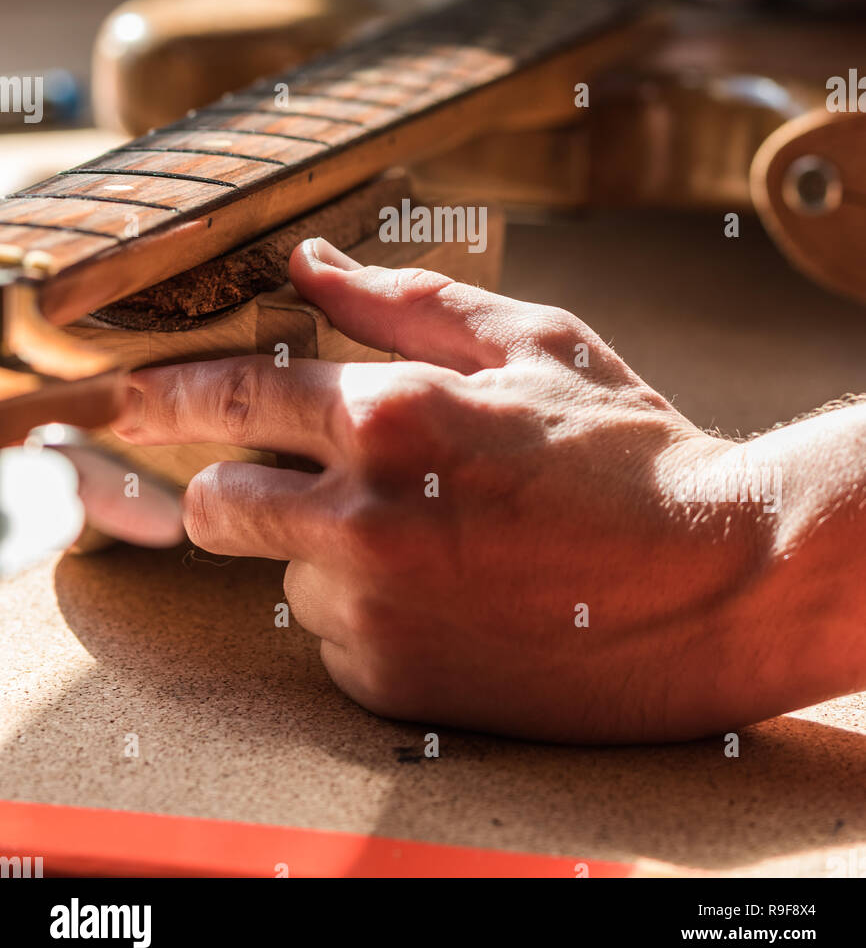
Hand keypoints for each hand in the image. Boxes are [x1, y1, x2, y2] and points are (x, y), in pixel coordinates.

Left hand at [112, 237, 803, 742]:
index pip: (232, 397)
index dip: (167, 394)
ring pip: (287, 578)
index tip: (127, 398)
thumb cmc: (630, 450)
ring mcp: (377, 611)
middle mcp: (365, 518)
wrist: (716, 582)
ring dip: (327, 554)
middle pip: (216, 506)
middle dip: (237, 486)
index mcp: (393, 414)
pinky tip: (456, 593)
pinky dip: (372, 615)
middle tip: (303, 477)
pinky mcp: (396, 683)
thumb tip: (312, 263)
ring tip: (437, 538)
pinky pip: (337, 642)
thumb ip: (403, 302)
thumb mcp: (531, 342)